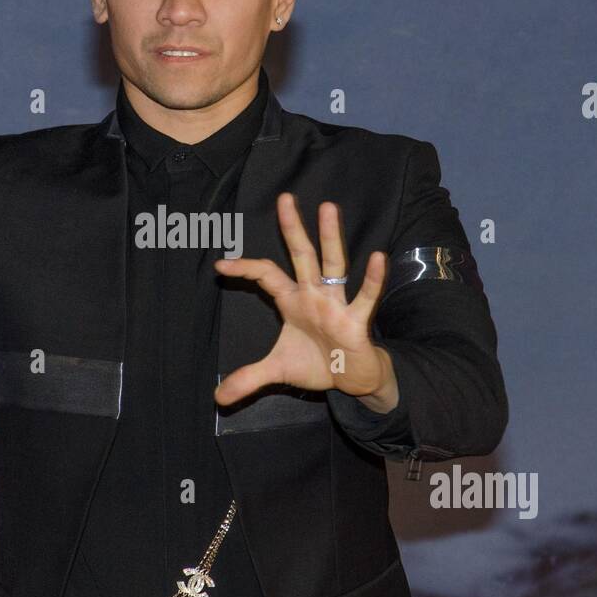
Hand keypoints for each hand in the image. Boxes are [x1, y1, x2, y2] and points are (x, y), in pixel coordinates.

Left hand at [212, 193, 397, 412]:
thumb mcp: (278, 371)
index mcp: (293, 301)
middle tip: (284, 198)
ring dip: (330, 238)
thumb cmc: (317, 364)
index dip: (245, 268)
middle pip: (301, 255)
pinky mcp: (357, 321)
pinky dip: (372, 279)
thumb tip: (218, 398)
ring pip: (332, 265)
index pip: (267, 275)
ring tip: (327, 208)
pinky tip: (378, 257)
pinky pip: (365, 297)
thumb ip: (248, 379)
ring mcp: (336, 305)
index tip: (220, 265)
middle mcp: (314, 295)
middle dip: (292, 228)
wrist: (351, 380)